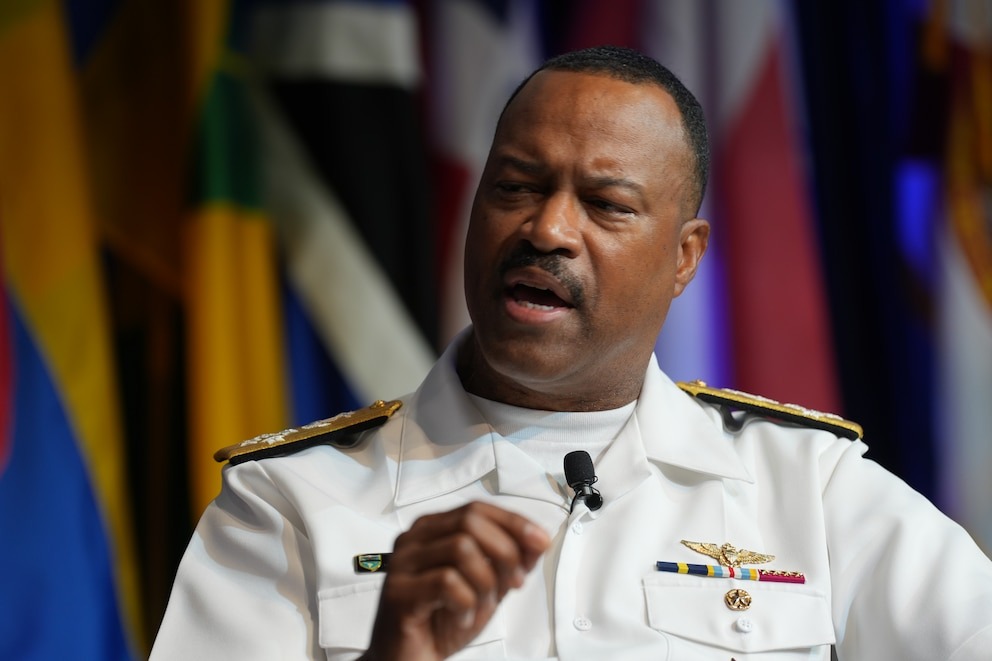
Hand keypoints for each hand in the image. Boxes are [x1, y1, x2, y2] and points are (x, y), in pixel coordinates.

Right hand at [360, 501, 550, 660]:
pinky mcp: (398, 592)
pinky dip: (466, 604)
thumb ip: (507, 562)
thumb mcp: (485, 587)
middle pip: (469, 521)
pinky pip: (446, 583)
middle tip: (514, 582)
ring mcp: (403, 564)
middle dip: (504, 552)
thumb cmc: (441, 621)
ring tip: (481, 605)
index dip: (513, 522)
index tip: (540, 541)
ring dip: (486, 581)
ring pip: (461, 549)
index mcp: (433, 529)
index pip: (477, 508)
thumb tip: (537, 542)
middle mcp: (414, 539)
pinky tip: (462, 617)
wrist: (409, 660)